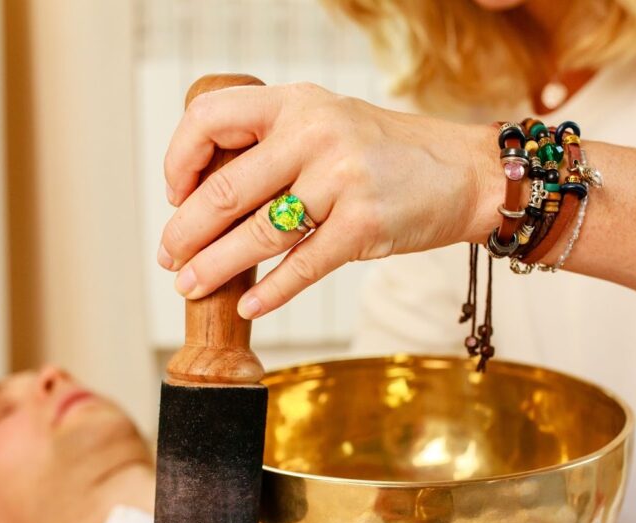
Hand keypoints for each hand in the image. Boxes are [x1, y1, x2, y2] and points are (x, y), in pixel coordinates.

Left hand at [159, 82, 497, 318]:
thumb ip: (276, 147)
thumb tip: (208, 201)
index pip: (210, 118)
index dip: (181, 159)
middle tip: (169, 257)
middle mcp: (316, 134)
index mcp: (298, 103)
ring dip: (214, 267)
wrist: (467, 173)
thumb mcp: (330, 124)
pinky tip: (247, 306)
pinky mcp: (365, 226)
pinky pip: (302, 266)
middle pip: (226, 189)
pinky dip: (270, 292)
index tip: (176, 194)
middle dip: (186, 231)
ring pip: (257, 234)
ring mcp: (342, 180)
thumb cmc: (389, 155)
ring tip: (189, 286)